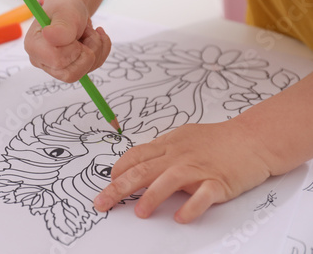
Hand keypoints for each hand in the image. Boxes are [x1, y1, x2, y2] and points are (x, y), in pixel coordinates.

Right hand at [24, 0, 110, 82]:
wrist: (71, 6)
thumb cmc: (65, 7)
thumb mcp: (65, 12)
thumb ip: (61, 27)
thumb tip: (50, 37)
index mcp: (34, 47)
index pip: (57, 61)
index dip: (74, 48)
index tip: (75, 33)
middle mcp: (42, 61)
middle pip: (72, 73)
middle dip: (88, 49)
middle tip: (86, 31)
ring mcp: (56, 68)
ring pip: (85, 71)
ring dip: (96, 48)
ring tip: (88, 31)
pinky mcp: (71, 68)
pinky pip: (92, 68)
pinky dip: (101, 51)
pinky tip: (94, 37)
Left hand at [93, 120, 272, 222]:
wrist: (252, 137)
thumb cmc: (216, 140)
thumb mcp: (183, 138)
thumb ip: (161, 152)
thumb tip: (138, 164)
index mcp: (168, 146)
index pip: (136, 156)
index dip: (119, 170)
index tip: (109, 183)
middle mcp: (179, 156)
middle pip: (143, 170)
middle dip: (119, 187)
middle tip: (102, 202)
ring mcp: (199, 168)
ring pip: (169, 180)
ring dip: (152, 197)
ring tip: (139, 213)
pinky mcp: (219, 181)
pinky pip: (203, 195)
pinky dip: (192, 207)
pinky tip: (181, 218)